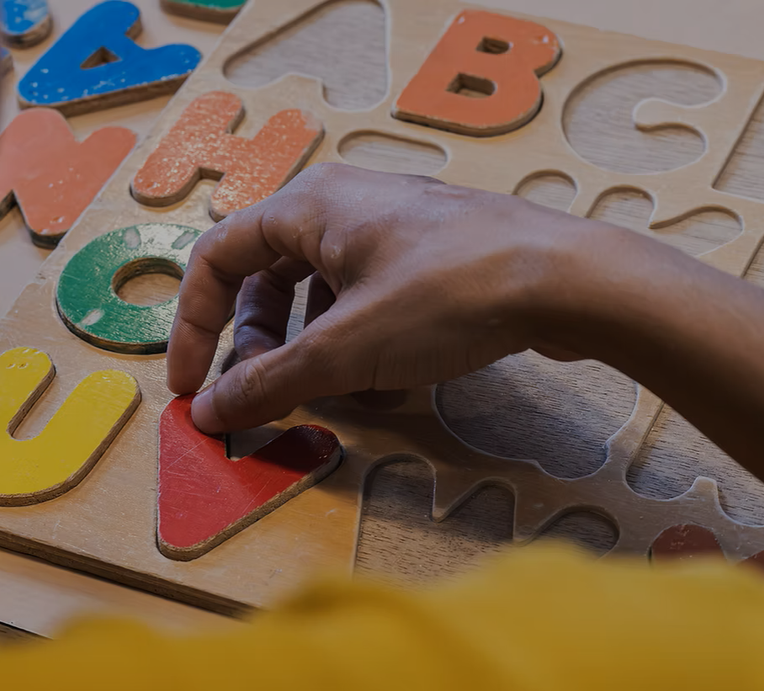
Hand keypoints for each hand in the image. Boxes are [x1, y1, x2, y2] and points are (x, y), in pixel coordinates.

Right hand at [167, 163, 621, 432]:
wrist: (568, 282)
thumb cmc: (449, 297)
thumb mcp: (345, 350)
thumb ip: (268, 383)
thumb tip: (209, 412)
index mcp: (308, 206)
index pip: (217, 259)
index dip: (195, 327)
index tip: (194, 388)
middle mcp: (345, 205)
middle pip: (268, 278)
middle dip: (260, 345)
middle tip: (265, 394)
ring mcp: (394, 228)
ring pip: (323, 296)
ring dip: (315, 353)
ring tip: (336, 397)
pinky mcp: (434, 257)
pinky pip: (371, 303)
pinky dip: (364, 347)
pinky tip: (390, 389)